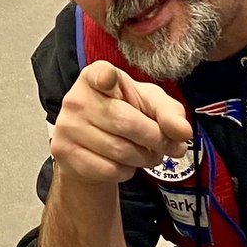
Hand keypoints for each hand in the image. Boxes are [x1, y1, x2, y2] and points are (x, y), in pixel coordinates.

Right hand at [50, 61, 191, 184]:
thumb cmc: (124, 116)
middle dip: (157, 139)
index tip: (110, 80)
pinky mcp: (64, 152)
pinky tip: (127, 164)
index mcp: (96, 76)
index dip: (106, 78)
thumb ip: (169, 113)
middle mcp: (77, 98)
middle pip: (127, 123)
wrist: (92, 148)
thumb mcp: (150, 105)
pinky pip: (108, 169)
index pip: (100, 75)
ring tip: (150, 155)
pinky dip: (127, 171)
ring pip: (120, 151)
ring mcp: (67, 126)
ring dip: (145, 158)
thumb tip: (182, 132)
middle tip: (172, 148)